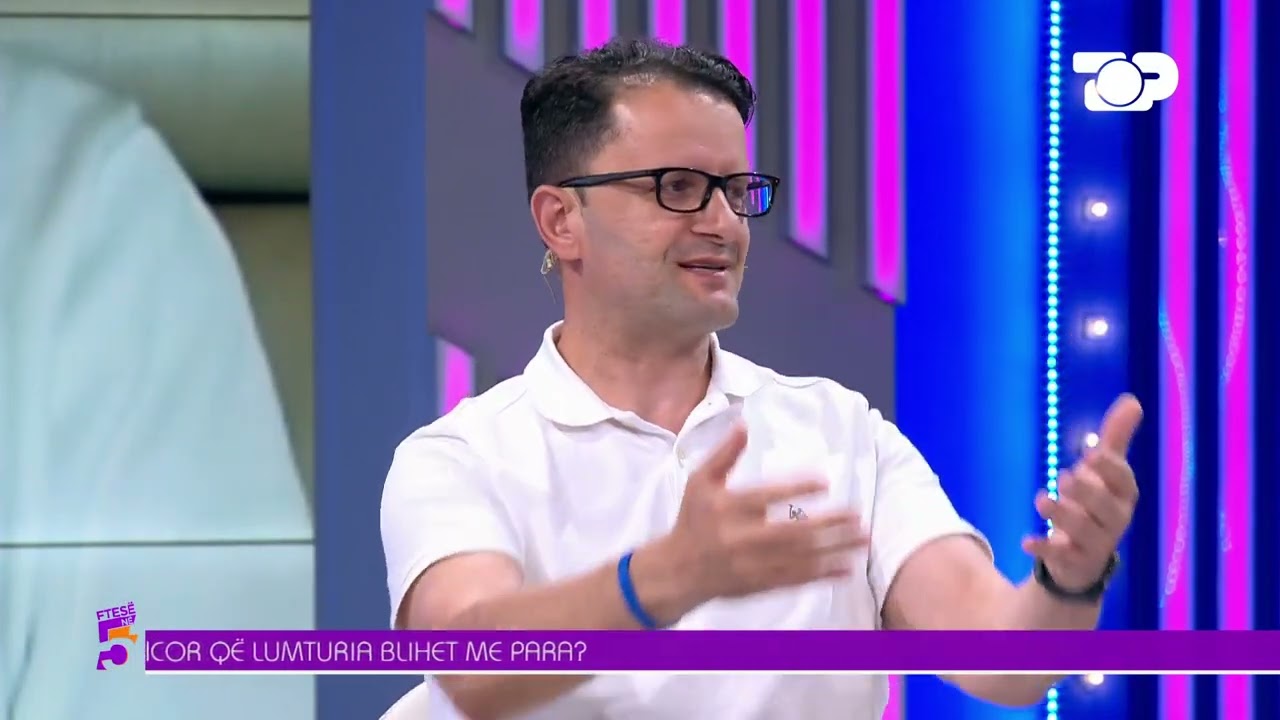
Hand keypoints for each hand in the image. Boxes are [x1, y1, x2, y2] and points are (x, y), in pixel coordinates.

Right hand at [665, 423, 869, 604]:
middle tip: (856, 514)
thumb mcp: (700, 481)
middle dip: (827, 524)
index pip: (765, 497)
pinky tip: (845, 568)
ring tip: (861, 539)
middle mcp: (739, 538)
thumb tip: (744, 424)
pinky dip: (821, 575)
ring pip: (798, 558)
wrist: (678, 570)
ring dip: (833, 549)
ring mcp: (751, 565)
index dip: (795, 489)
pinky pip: (794, 580)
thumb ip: (724, 454)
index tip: (824, 481)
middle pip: (790, 532)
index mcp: (725, 509)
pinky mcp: (759, 585)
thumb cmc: (692, 519)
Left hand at [1023, 394, 1142, 591]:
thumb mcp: (1104, 471)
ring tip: (1041, 499)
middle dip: (1086, 491)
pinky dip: (1043, 547)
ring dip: (1061, 514)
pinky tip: (1026, 540)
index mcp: (1123, 496)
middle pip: (1106, 508)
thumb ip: (1115, 438)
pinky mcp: (1074, 561)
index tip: (1090, 453)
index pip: (1124, 482)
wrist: (1082, 554)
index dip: (1109, 468)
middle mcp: (1115, 521)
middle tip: (1064, 476)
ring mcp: (1096, 544)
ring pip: (1084, 531)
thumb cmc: (1094, 502)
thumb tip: (1133, 400)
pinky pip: (1061, 556)